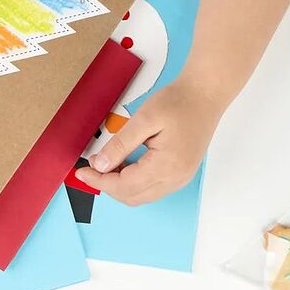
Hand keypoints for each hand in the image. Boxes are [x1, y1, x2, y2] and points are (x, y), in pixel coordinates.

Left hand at [74, 75, 220, 205]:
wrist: (207, 93)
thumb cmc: (180, 100)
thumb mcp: (144, 118)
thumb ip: (120, 145)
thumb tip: (100, 165)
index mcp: (167, 166)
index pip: (123, 186)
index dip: (99, 181)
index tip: (82, 172)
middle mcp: (175, 179)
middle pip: (130, 197)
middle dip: (107, 185)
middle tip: (92, 166)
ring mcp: (179, 180)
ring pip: (139, 196)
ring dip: (118, 186)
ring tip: (105, 164)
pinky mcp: (179, 176)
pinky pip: (149, 189)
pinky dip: (131, 183)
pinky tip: (122, 167)